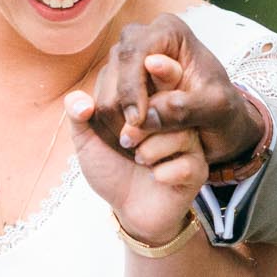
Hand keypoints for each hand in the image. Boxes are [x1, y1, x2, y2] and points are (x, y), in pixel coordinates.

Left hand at [67, 57, 211, 244]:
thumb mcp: (88, 141)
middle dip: (142, 122)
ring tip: (139, 160)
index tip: (147, 66)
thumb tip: (79, 100)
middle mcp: (175, 120)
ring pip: (179, 133)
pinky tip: (156, 178)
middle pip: (171, 103)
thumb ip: (79, 116)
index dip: (158, 70)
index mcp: (153, 105)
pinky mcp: (197, 169)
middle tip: (126, 139)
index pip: (161, 76)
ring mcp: (190, 143)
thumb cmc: (112, 169)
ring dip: (150, 150)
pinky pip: (185, 163)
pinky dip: (163, 173)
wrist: (128, 210)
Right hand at [81, 15, 259, 164]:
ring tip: (135, 146)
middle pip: (114, 69)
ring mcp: (125, 61)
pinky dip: (110, 127)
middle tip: (133, 140)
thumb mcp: (217, 110)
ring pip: (104, 90)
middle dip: (122, 107)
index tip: (137, 121)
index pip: (136, 53)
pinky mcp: (115, 84)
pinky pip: (100, 106)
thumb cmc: (223, 111)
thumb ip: (184, 109)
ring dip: (116, 121)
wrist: (219, 126)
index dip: (132, 88)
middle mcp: (142, 39)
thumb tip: (146, 114)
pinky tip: (128, 143)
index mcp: (169, 31)